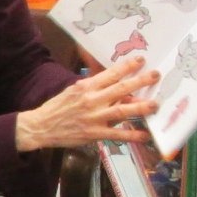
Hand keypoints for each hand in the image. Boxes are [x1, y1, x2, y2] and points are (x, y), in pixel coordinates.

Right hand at [15, 56, 159, 151]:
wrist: (40, 127)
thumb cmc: (57, 108)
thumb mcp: (73, 91)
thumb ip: (93, 88)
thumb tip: (115, 85)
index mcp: (86, 87)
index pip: (110, 74)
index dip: (127, 66)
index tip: (141, 60)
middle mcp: (92, 100)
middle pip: (121, 89)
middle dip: (140, 81)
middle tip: (156, 75)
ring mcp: (93, 117)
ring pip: (122, 111)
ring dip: (140, 107)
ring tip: (155, 105)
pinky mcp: (94, 134)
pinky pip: (116, 135)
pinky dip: (132, 135)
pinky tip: (145, 135)